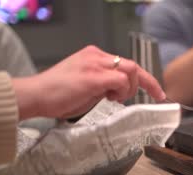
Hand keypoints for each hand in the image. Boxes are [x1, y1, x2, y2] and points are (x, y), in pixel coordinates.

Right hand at [13, 45, 164, 119]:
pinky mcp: (93, 76)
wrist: (35, 95)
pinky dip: (121, 92)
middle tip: (144, 98)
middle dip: (146, 84)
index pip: (126, 64)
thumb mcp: (86, 86)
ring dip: (129, 89)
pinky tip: (109, 98)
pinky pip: (120, 80)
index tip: (158, 93)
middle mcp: (96, 56)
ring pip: (131, 71)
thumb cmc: (57, 94)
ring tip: (114, 99)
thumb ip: (103, 85)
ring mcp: (95, 64)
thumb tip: (118, 92)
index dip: (146, 79)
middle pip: (133, 66)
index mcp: (94, 57)